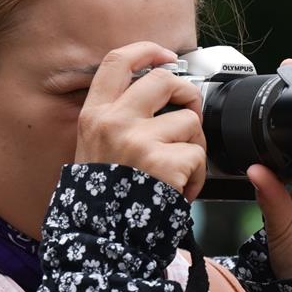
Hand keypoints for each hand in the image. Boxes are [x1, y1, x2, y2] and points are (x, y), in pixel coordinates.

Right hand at [75, 42, 207, 200]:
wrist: (102, 240)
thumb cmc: (104, 199)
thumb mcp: (93, 149)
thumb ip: (116, 119)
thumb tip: (155, 94)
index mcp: (94, 115)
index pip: (117, 61)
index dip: (146, 50)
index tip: (166, 55)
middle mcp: (114, 122)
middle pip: (164, 80)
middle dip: (187, 94)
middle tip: (187, 116)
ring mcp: (139, 140)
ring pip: (189, 121)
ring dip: (192, 147)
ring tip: (177, 172)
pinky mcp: (163, 162)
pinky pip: (198, 155)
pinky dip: (197, 176)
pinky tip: (179, 191)